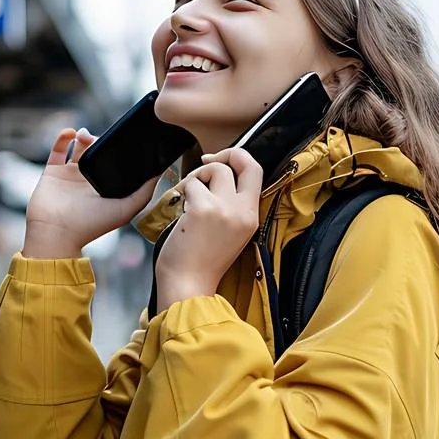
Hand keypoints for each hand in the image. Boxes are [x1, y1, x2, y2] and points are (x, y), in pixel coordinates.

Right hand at [22, 128, 161, 258]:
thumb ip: (144, 192)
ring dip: (84, 135)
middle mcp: (89, 181)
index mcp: (106, 188)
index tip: (125, 138)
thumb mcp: (127, 209)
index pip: (116, 163)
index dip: (120, 150)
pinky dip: (64, 136)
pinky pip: (59, 148)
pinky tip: (72, 133)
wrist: (58, 231)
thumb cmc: (92, 225)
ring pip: (79, 147)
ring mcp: (70, 175)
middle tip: (103, 138)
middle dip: (101, 140)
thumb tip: (159, 171)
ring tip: (85, 136)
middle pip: (98, 151)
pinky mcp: (53, 171)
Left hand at [154, 148, 262, 310]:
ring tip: (189, 199)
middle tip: (205, 162)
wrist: (189, 284)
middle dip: (223, 154)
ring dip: (196, 178)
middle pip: (242, 161)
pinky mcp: (203, 209)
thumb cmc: (203, 261)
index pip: (257, 171)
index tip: (222, 160)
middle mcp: (243, 210)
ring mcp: (224, 209)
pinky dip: (183, 193)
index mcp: (252, 216)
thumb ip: (232, 205)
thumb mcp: (231, 232)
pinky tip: (181, 212)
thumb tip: (220, 174)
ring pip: (213, 170)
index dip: (240, 157)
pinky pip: (192, 184)